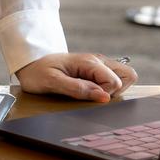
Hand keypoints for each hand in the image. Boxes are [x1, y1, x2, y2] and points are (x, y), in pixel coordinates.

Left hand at [15, 53, 137, 102]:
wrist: (30, 63)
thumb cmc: (39, 72)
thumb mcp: (53, 82)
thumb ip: (79, 89)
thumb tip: (104, 98)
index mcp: (89, 62)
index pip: (115, 81)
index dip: (106, 95)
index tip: (88, 97)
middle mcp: (98, 61)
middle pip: (128, 75)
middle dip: (117, 92)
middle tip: (95, 96)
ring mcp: (99, 65)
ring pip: (124, 76)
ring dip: (115, 90)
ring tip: (93, 94)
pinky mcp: (97, 70)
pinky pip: (114, 78)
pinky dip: (110, 89)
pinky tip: (92, 92)